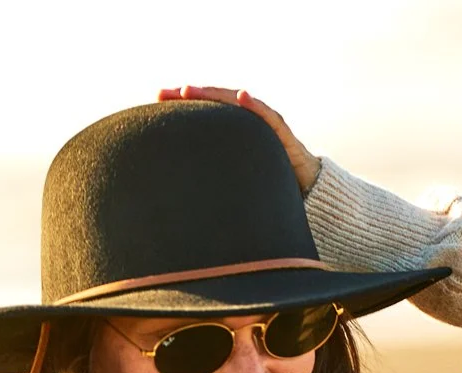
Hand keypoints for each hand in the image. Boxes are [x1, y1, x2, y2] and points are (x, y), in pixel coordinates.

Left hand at [159, 85, 320, 194]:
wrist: (306, 189)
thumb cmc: (265, 183)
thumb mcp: (230, 180)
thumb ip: (210, 177)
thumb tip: (174, 194)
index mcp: (231, 133)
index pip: (204, 114)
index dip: (182, 106)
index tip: (155, 101)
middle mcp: (246, 124)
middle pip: (215, 104)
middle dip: (190, 95)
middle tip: (163, 93)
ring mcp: (264, 126)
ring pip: (236, 104)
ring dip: (214, 94)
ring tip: (190, 89)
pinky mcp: (283, 135)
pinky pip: (269, 118)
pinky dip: (255, 106)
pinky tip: (242, 97)